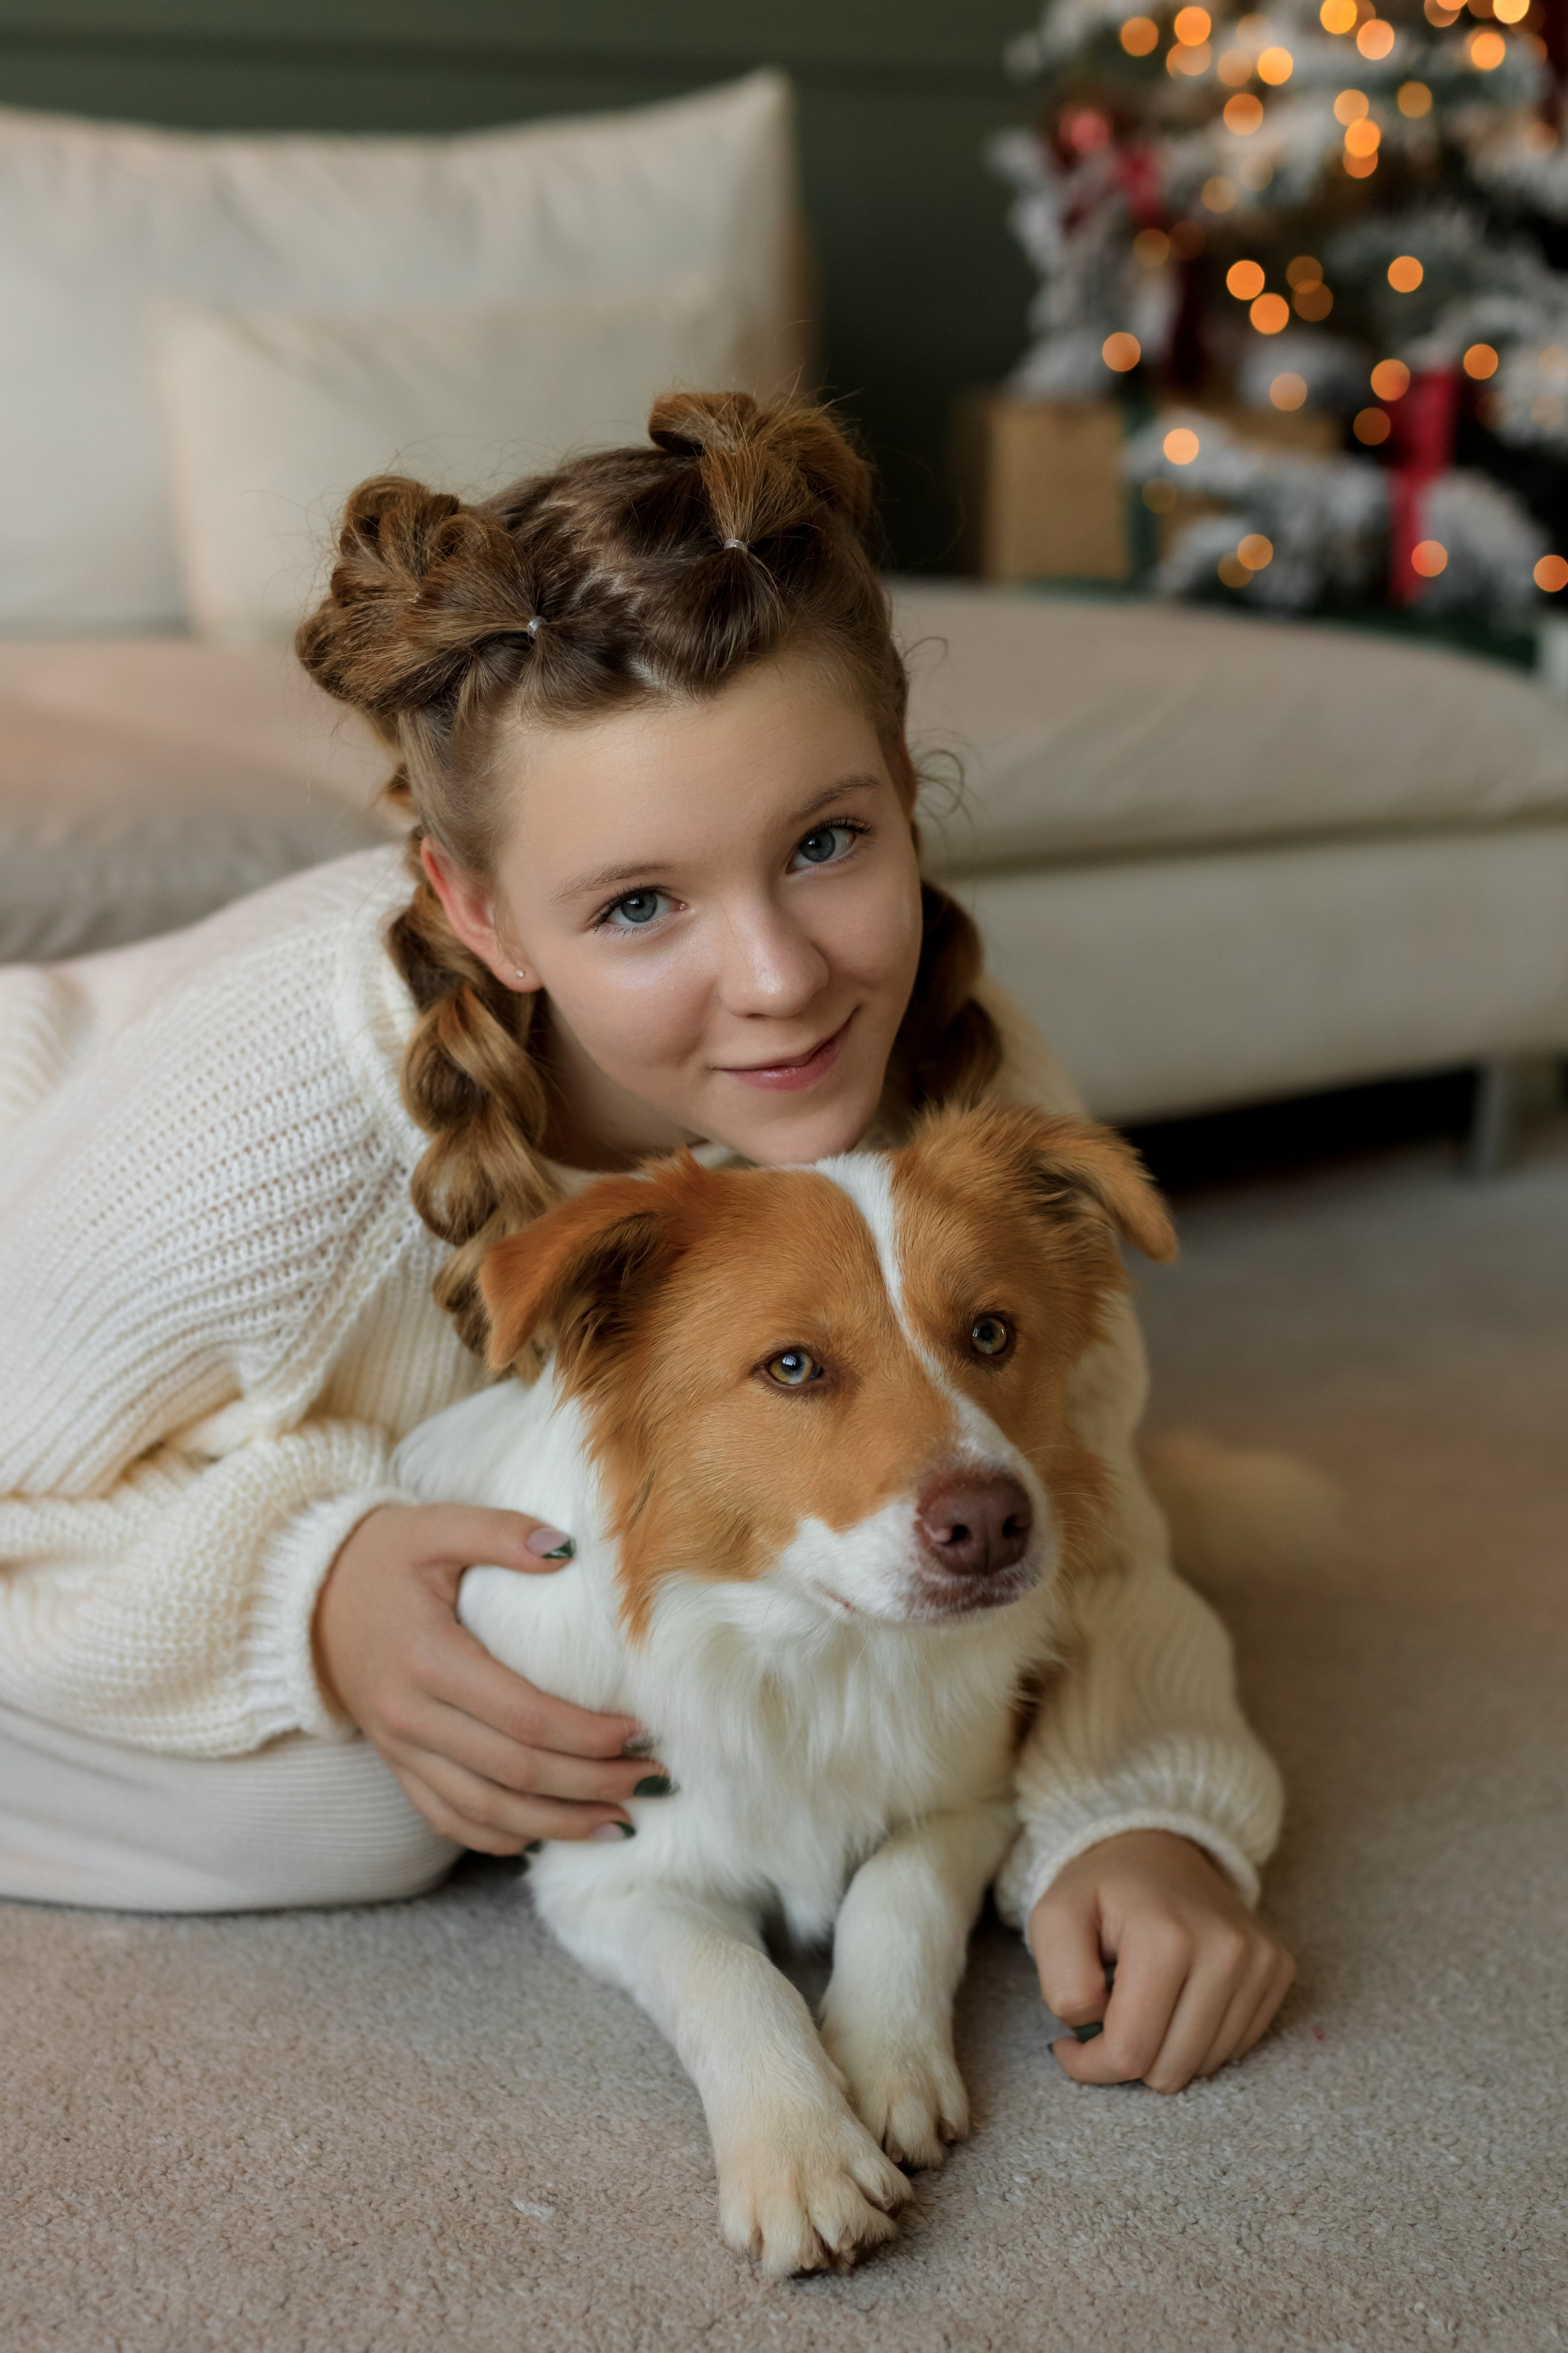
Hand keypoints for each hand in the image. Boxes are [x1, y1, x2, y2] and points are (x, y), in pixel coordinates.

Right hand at [313, 1503, 655, 1853]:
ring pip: (486, 1810)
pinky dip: (500, 1836)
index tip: (641, 1730)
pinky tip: (546, 1838)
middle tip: (652, 1780)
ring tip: (621, 1824)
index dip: (587, 1734)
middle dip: (591, 1784)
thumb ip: (499, 1532)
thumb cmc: (382, 1556)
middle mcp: (411, 1718)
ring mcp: (399, 1750)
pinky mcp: (396, 1765)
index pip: (523, 1717)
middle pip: (515, 1773)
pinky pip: (449, 1819)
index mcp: (428, 1660)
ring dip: (557, 1825)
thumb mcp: (435, 1525)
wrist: (306, 1596)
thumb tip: (565, 1549)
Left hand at [1027, 1829, 1293, 2093]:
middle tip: (1110, 2015)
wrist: (1158, 1851)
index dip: (1091, 2064)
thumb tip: (1092, 2031)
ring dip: (1165, 2047)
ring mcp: (1260, 1960)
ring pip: (1206, 2067)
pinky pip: (1235, 2048)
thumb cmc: (1101, 1890)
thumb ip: (1060, 1982)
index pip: (1130, 2052)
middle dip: (1129, 2057)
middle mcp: (1226, 1950)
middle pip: (1171, 2070)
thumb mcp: (1053, 1918)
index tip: (1070, 2043)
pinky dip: (1199, 2039)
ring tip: (1145, 2000)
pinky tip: (1178, 1999)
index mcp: (1166, 1937)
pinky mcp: (1277, 1970)